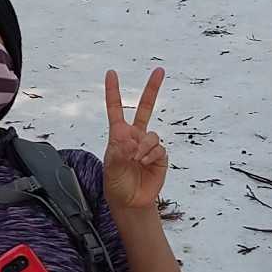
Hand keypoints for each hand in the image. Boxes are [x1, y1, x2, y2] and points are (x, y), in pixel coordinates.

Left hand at [103, 67, 167, 210]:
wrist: (131, 202)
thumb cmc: (116, 184)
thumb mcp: (111, 169)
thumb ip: (118, 153)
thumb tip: (129, 140)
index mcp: (119, 135)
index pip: (116, 109)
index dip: (113, 92)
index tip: (111, 73)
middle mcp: (135, 136)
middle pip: (145, 108)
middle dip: (152, 89)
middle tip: (160, 70)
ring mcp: (148, 145)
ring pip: (152, 135)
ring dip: (144, 147)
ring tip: (137, 161)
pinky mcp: (160, 156)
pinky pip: (159, 149)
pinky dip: (151, 155)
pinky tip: (145, 164)